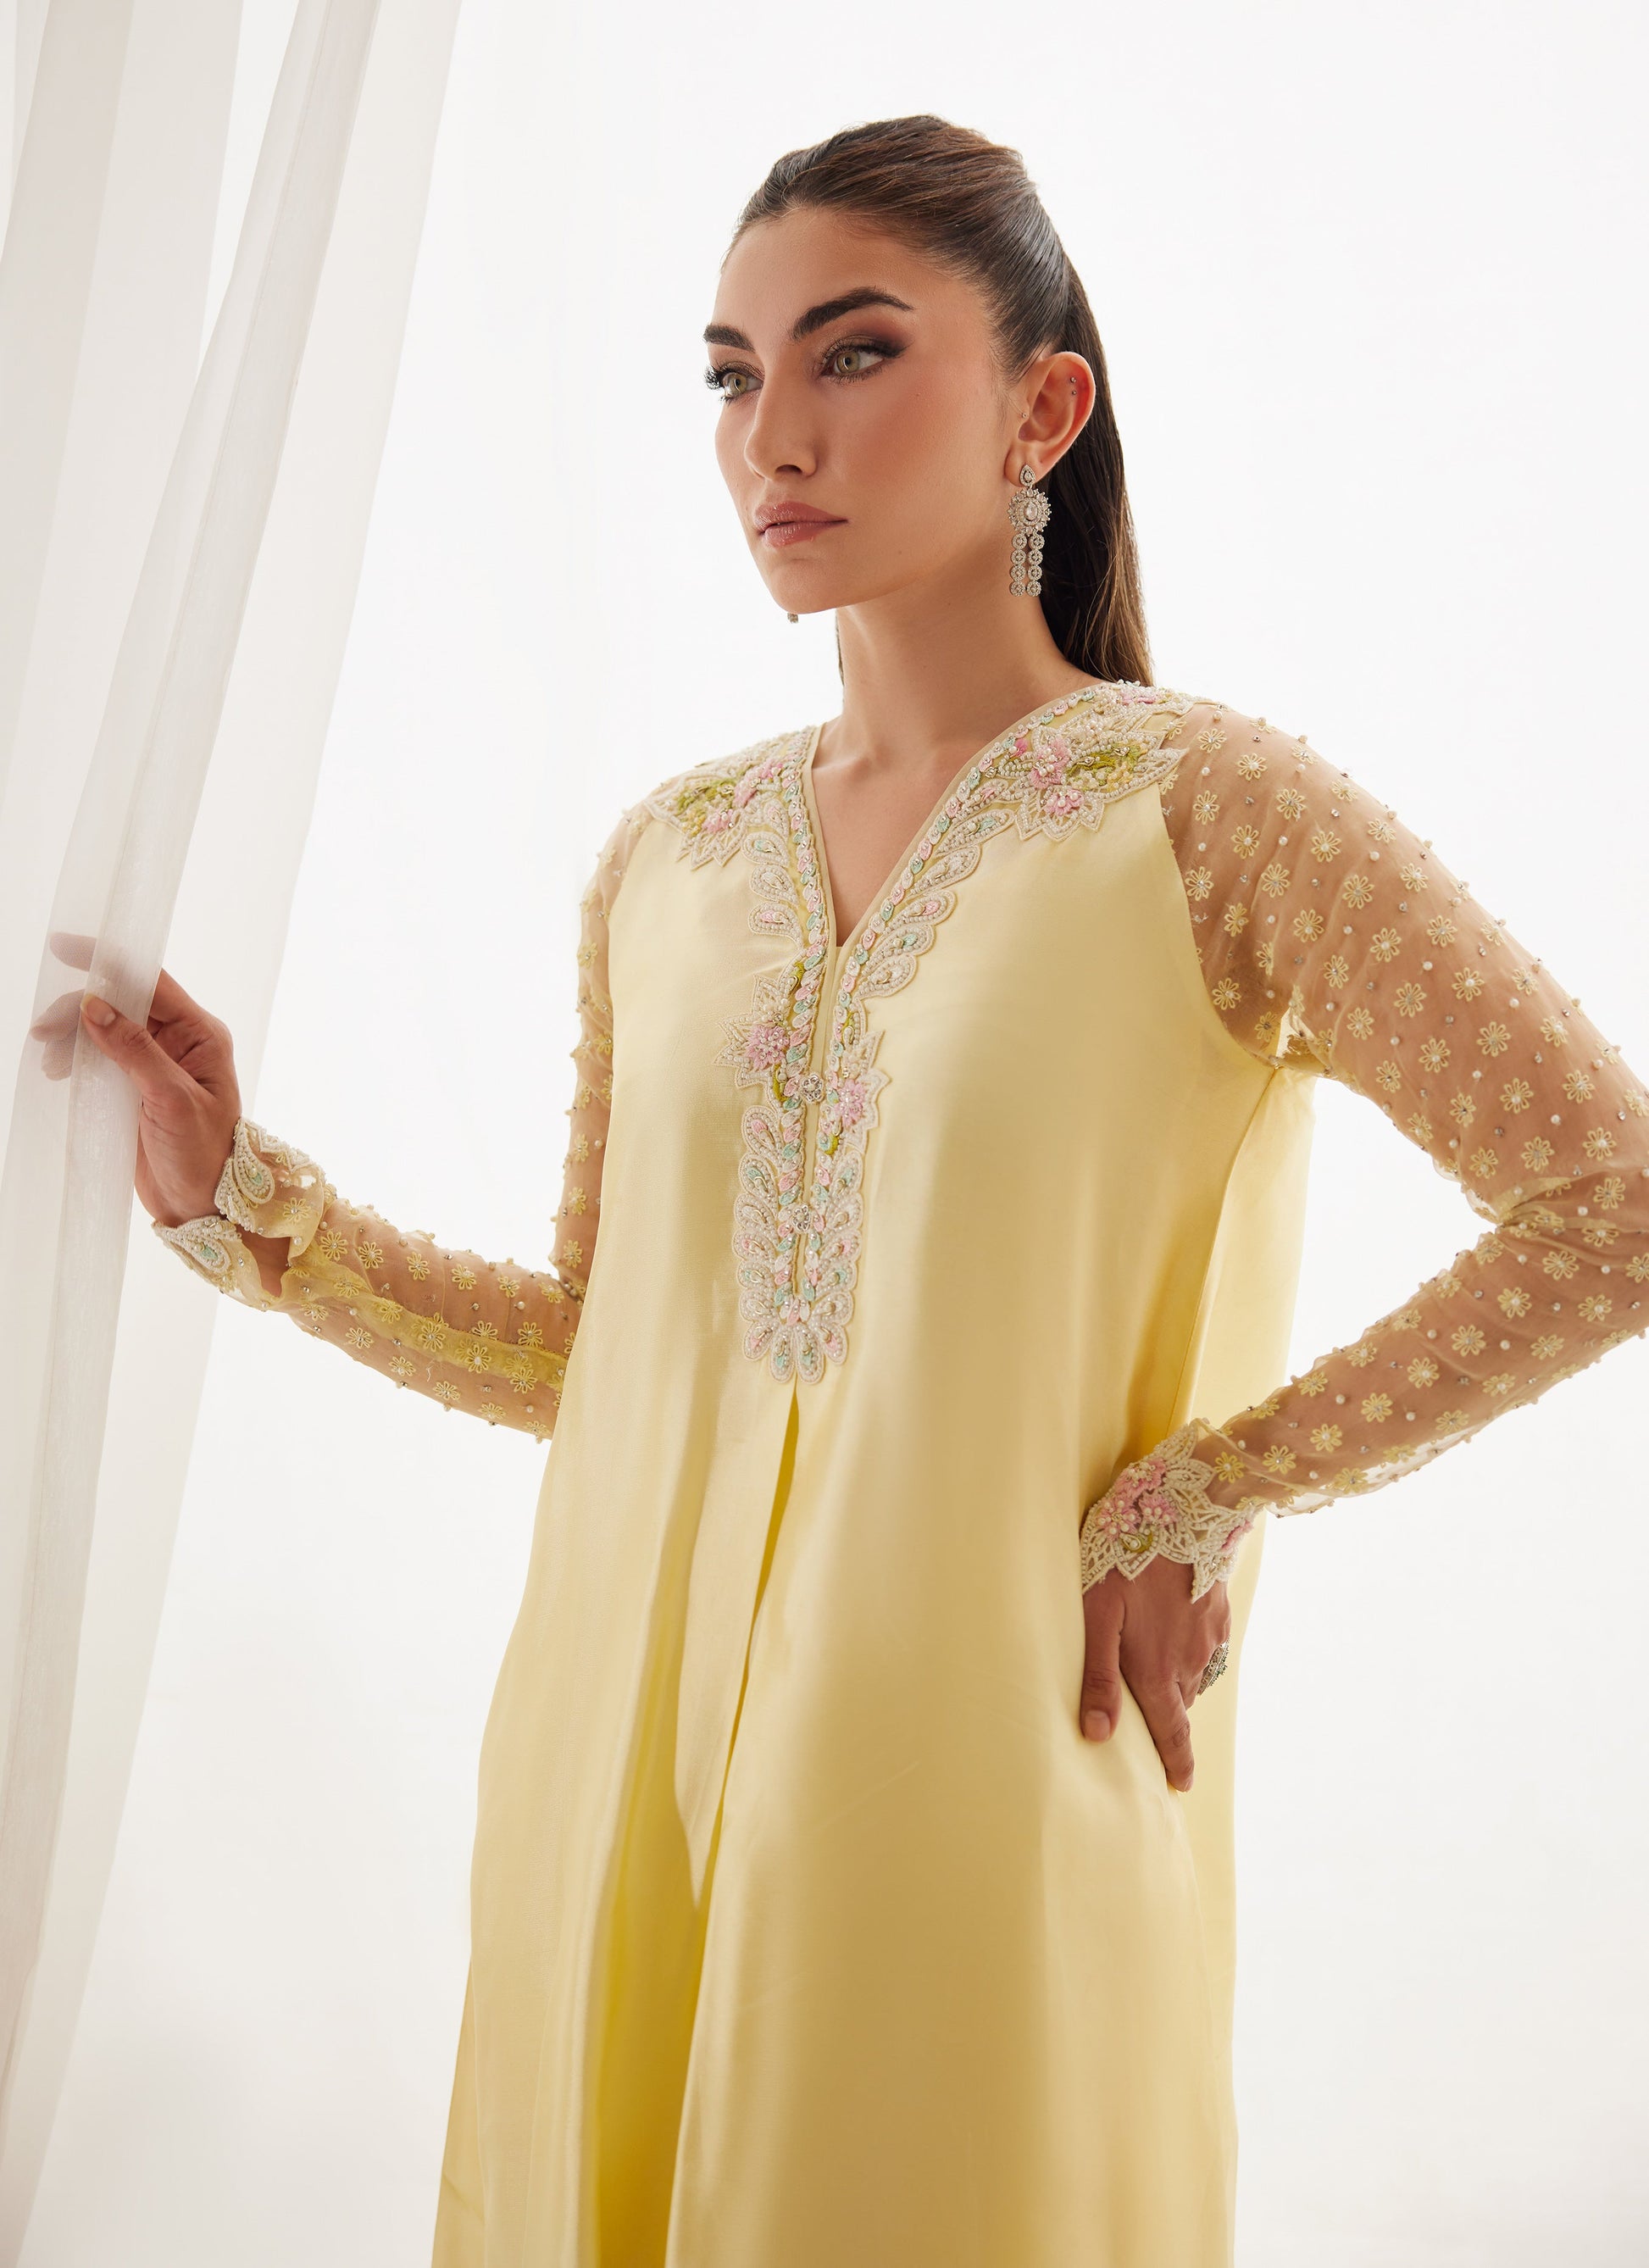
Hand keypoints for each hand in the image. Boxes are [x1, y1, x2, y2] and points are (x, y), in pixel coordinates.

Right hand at [29, 932, 242, 1229]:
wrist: (205, 1204)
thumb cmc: (204, 1154)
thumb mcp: (171, 1100)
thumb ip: (134, 1050)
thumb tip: (94, 1005)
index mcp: (199, 1034)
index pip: (150, 980)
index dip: (106, 960)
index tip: (63, 947)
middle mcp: (178, 1042)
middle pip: (119, 1002)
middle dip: (78, 1009)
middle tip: (44, 1032)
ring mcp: (155, 1064)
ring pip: (104, 1028)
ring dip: (72, 1036)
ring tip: (52, 1062)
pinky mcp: (135, 1087)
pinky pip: (99, 1057)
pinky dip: (76, 1058)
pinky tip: (60, 1072)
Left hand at [1078, 1556, 1231, 1791]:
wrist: (1183, 1511)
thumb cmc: (1125, 1559)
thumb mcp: (1097, 1614)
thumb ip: (1097, 1676)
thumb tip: (1097, 1735)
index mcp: (1158, 1671)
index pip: (1172, 1734)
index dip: (1176, 1763)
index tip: (1181, 1785)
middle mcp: (1189, 1663)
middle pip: (1177, 1704)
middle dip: (1164, 1714)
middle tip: (1145, 1713)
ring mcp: (1209, 1636)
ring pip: (1191, 1674)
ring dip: (1174, 1677)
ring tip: (1151, 1662)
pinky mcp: (1219, 1611)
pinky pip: (1204, 1644)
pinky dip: (1188, 1648)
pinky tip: (1170, 1626)